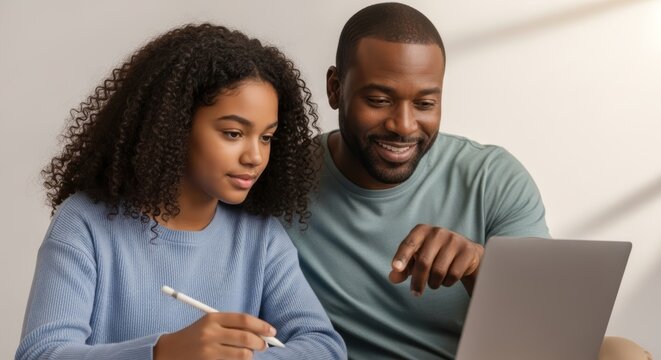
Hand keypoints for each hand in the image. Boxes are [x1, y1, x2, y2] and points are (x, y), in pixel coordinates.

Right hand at [153, 313, 276, 359]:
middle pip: (246, 337)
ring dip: (251, 355)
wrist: (169, 351)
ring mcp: (209, 350)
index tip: (272, 331)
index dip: (261, 326)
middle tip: (264, 346)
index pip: (244, 319)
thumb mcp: (210, 324)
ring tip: (249, 354)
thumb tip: (261, 332)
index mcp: (212, 318)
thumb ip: (233, 325)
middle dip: (260, 343)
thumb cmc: (196, 336)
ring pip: (242, 354)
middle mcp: (210, 333)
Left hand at [389, 224, 483, 295]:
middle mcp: (437, 232)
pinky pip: (453, 274)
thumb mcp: (416, 258)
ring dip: (434, 283)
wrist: (464, 252)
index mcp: (421, 231)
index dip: (402, 256)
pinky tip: (447, 278)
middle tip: (415, 293)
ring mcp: (453, 240)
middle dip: (418, 281)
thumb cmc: (433, 255)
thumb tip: (393, 278)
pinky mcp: (467, 250)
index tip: (396, 267)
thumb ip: (402, 268)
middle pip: (423, 262)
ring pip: (439, 271)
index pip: (409, 244)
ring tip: (434, 282)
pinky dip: (447, 282)